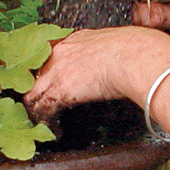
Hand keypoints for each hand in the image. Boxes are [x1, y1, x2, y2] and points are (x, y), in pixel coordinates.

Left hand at [23, 26, 169, 120]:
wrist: (135, 57)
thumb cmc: (136, 49)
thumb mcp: (114, 44)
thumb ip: (103, 53)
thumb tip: (110, 63)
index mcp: (74, 39)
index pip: (47, 54)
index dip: (44, 70)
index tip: (44, 81)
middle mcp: (60, 52)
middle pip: (34, 74)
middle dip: (35, 90)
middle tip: (38, 105)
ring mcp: (57, 71)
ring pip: (34, 93)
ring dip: (37, 110)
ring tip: (43, 122)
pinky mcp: (60, 90)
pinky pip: (43, 110)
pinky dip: (46, 122)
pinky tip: (55, 130)